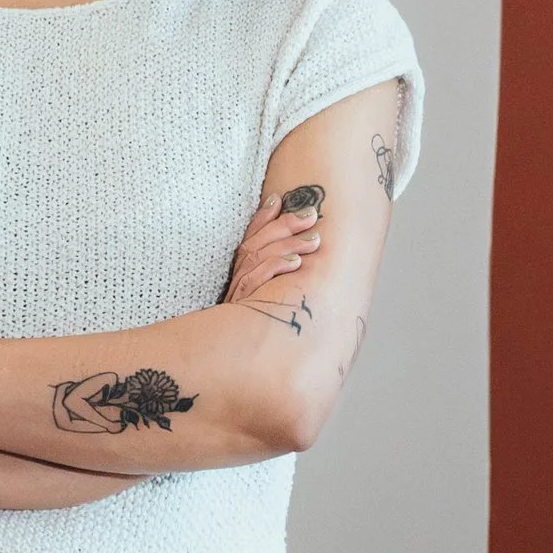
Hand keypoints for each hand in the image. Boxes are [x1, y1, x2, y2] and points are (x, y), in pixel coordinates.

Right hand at [224, 189, 321, 309]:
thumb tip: (292, 231)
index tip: (278, 198)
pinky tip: (296, 262)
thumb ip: (279, 260)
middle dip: (285, 224)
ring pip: (260, 255)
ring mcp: (240, 288)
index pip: (251, 235)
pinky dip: (277, 265)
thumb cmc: (264, 315)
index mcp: (242, 269)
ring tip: (314, 240)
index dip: (263, 215)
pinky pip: (258, 276)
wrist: (240, 354)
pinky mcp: (245, 301)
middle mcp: (238, 275)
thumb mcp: (272, 286)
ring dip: (289, 244)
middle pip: (257, 241)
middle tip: (311, 215)